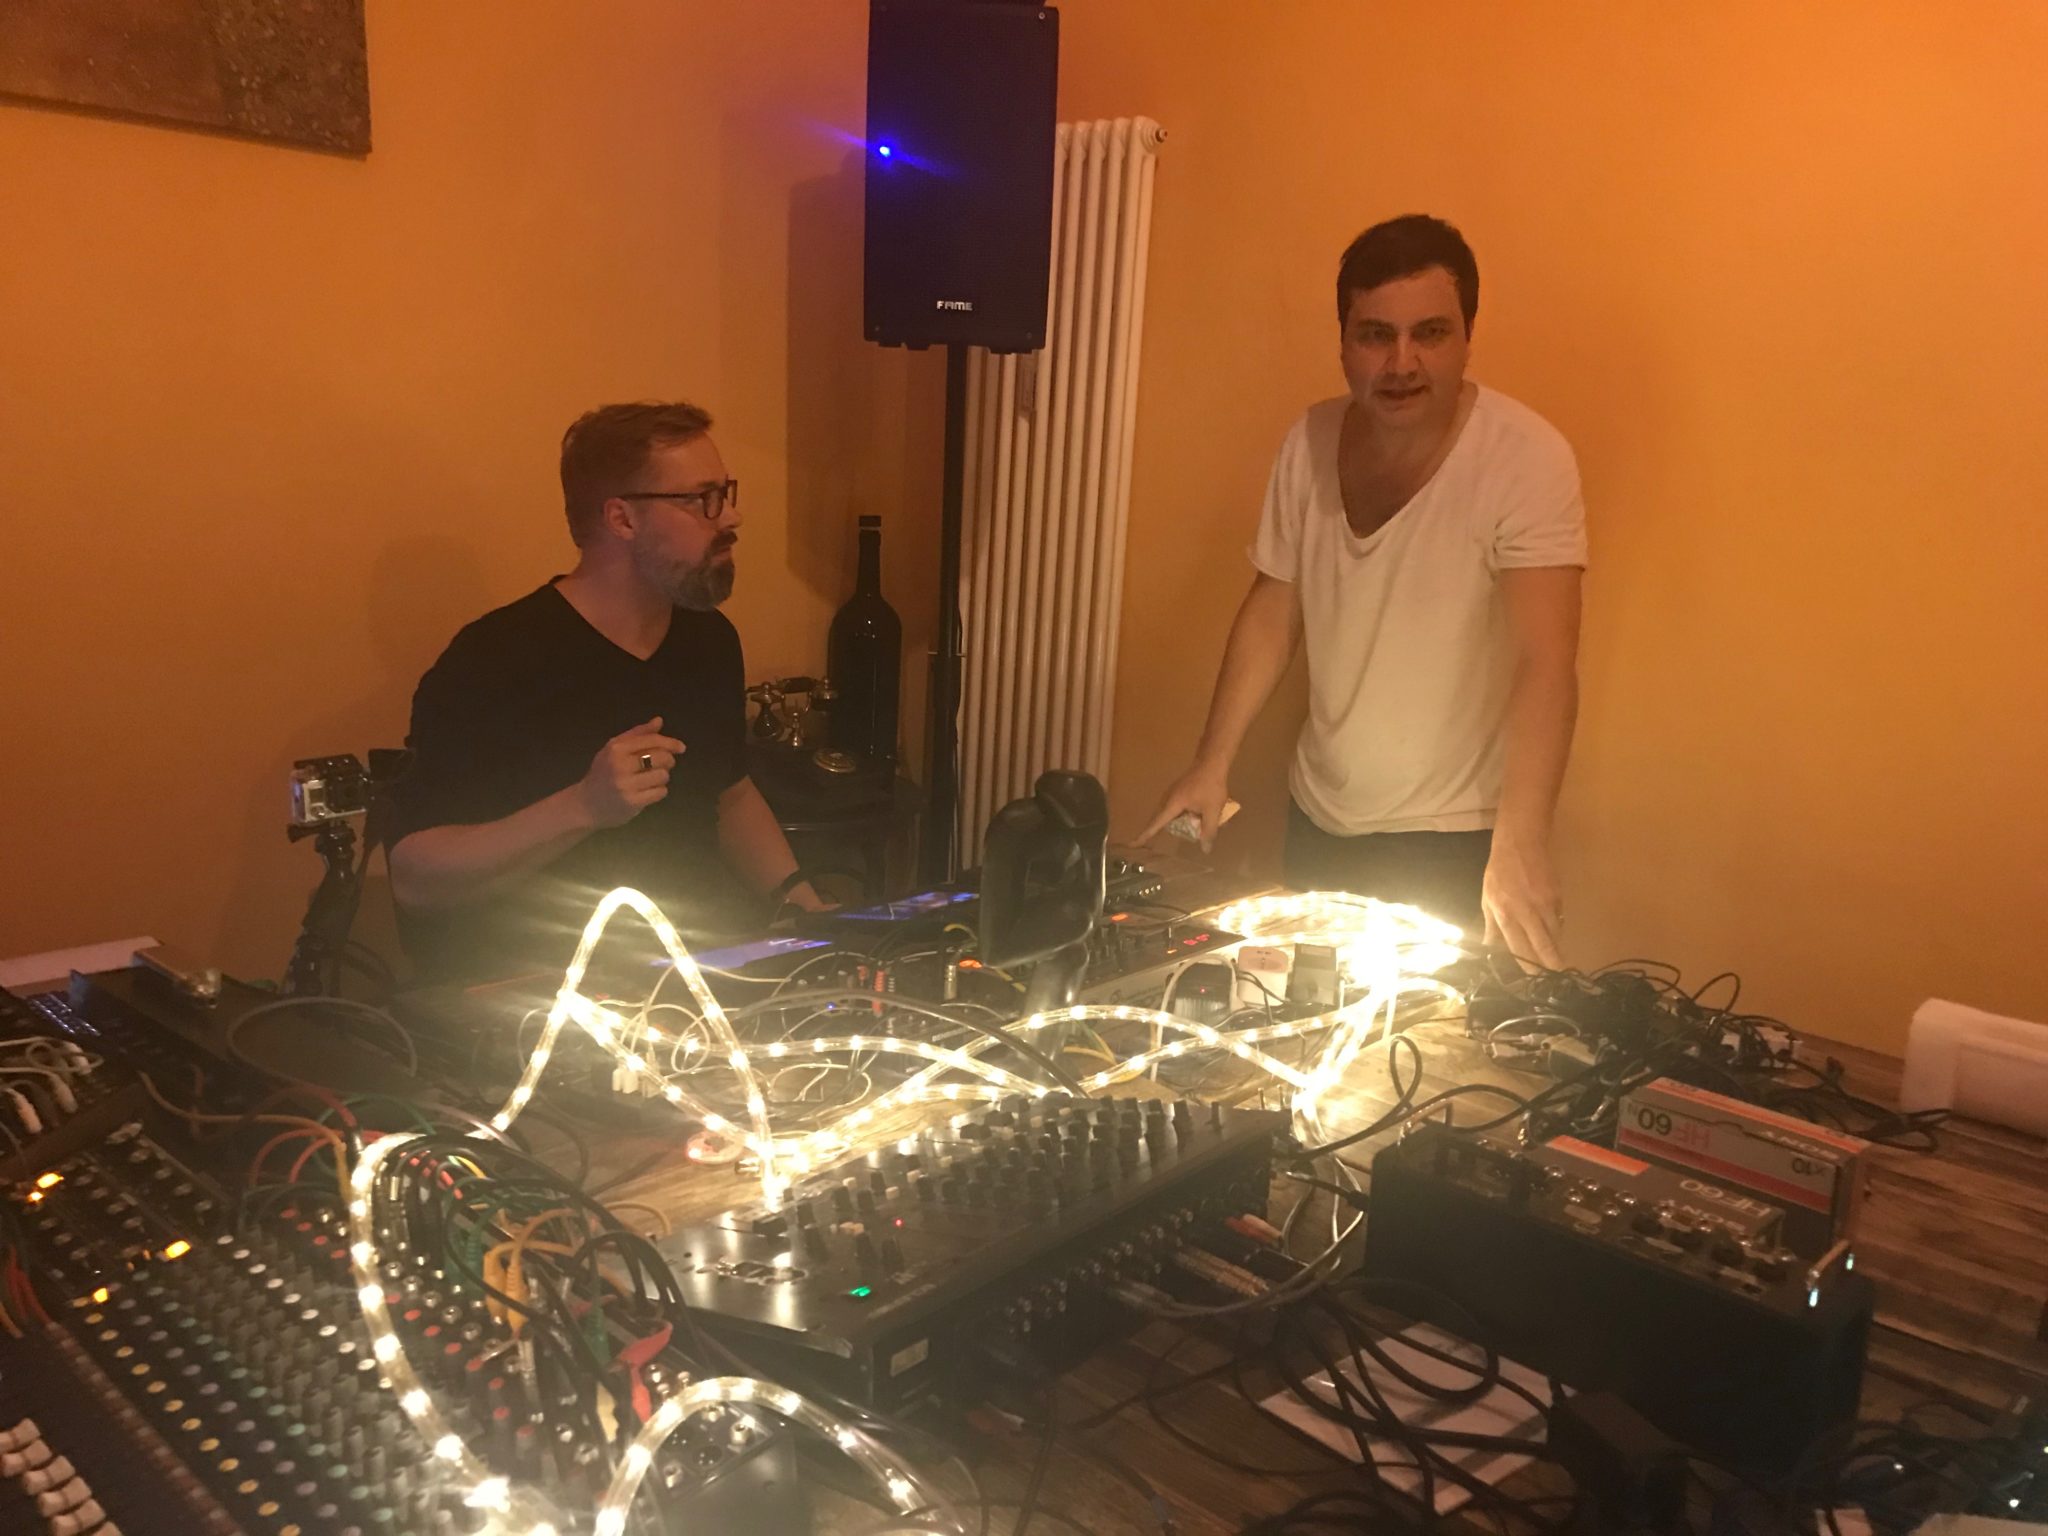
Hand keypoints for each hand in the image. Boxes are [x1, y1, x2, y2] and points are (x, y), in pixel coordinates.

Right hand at [579, 716, 685, 828]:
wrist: (585, 804)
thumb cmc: (603, 774)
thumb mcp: (614, 749)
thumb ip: (637, 734)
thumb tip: (658, 721)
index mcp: (616, 748)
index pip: (651, 740)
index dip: (670, 743)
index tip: (681, 747)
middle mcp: (620, 765)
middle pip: (661, 757)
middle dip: (668, 760)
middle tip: (663, 765)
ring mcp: (626, 785)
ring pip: (663, 775)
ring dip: (662, 777)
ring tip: (650, 779)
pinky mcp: (633, 802)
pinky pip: (660, 792)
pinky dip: (659, 791)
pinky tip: (648, 791)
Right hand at [1137, 763, 1231, 851]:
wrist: (1212, 762)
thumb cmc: (1211, 786)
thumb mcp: (1212, 810)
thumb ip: (1209, 830)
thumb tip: (1205, 849)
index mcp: (1172, 805)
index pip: (1155, 824)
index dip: (1144, 836)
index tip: (1131, 844)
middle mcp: (1168, 799)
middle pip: (1158, 819)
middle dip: (1155, 831)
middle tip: (1149, 843)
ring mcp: (1172, 793)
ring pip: (1167, 813)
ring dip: (1170, 823)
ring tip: (1176, 833)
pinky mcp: (1179, 791)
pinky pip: (1173, 807)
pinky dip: (1177, 816)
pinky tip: (1189, 818)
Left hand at [1481, 830, 1563, 970]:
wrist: (1519, 845)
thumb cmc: (1499, 873)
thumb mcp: (1488, 899)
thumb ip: (1492, 926)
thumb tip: (1489, 948)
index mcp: (1506, 915)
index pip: (1519, 947)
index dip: (1528, 965)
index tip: (1535, 977)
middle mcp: (1527, 912)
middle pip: (1543, 945)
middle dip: (1552, 963)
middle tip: (1558, 976)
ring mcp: (1545, 904)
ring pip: (1555, 934)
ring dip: (1556, 947)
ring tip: (1557, 958)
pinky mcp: (1557, 896)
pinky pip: (1559, 919)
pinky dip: (1557, 927)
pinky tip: (1553, 930)